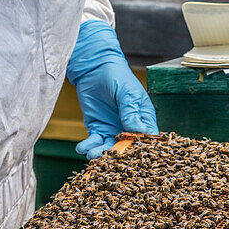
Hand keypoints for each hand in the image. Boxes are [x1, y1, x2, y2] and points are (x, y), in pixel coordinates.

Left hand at [66, 19, 157, 158]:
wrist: (94, 69)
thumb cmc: (117, 76)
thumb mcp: (126, 92)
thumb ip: (131, 111)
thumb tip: (137, 130)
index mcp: (143, 118)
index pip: (146, 138)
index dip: (141, 149)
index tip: (133, 155)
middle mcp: (128, 127)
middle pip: (126, 148)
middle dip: (117, 155)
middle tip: (109, 159)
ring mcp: (112, 129)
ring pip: (109, 148)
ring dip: (100, 154)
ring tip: (92, 154)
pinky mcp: (97, 128)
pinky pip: (93, 142)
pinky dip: (87, 147)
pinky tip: (82, 148)